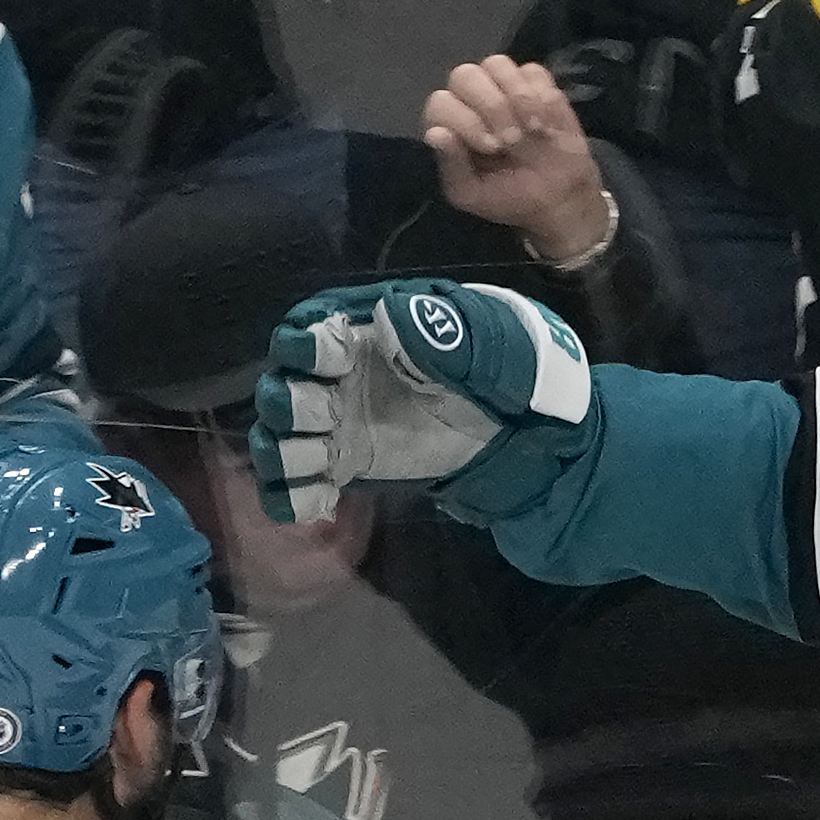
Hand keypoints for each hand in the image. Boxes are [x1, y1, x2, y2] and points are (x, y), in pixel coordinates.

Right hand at [250, 278, 595, 525]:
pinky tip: (318, 504)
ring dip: (282, 450)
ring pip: (281, 434)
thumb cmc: (516, 370)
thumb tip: (388, 315)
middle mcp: (344, 373)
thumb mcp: (492, 341)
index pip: (312, 326)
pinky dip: (293, 496)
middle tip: (324, 417)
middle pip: (284, 382)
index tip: (332, 360)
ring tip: (319, 463)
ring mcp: (343, 421)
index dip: (307, 343)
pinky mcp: (350, 465)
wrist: (538, 436)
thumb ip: (445, 331)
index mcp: (372, 328)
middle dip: (290, 400)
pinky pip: (301, 481)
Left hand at [423, 55, 611, 262]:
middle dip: (491, 105)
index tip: (492, 148)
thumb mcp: (472, 195)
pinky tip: (548, 123)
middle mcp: (470, 99)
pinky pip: (533, 71)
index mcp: (450, 124)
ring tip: (534, 129)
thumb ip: (451, 166)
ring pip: (497, 64)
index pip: (441, 102)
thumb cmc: (508, 197)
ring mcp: (503, 87)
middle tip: (511, 139)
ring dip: (517, 96)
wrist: (556, 199)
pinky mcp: (537, 84)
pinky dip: (541, 95)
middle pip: (465, 74)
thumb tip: (435, 133)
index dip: (465, 120)